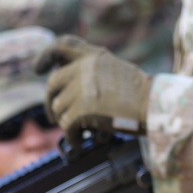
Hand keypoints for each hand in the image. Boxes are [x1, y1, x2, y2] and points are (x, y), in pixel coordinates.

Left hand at [34, 36, 152, 148]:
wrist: (155, 107)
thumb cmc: (144, 96)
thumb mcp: (118, 73)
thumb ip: (96, 75)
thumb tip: (74, 95)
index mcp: (94, 56)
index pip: (62, 46)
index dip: (46, 56)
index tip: (37, 69)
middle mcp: (84, 68)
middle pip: (53, 84)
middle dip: (51, 103)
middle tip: (54, 117)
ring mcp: (81, 88)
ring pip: (58, 108)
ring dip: (65, 124)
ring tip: (78, 135)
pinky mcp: (82, 110)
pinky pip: (66, 127)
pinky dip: (72, 138)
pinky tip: (80, 145)